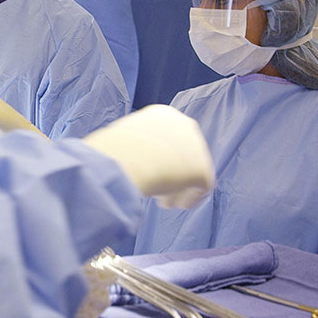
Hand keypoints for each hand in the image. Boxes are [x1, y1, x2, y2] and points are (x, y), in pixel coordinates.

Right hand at [82, 105, 214, 208]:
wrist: (126, 157)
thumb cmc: (113, 150)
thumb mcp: (120, 140)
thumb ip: (132, 147)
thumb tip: (126, 162)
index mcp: (162, 114)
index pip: (165, 138)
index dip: (156, 157)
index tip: (144, 169)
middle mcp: (184, 124)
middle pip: (182, 154)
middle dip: (170, 172)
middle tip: (155, 187)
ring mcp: (197, 146)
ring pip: (190, 172)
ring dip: (176, 187)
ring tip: (159, 199)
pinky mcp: (204, 169)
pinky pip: (198, 189)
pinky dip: (184, 199)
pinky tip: (167, 203)